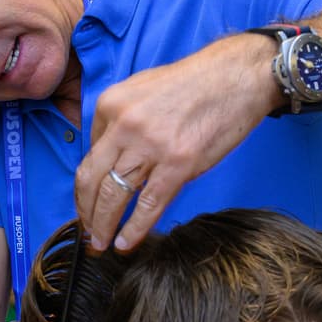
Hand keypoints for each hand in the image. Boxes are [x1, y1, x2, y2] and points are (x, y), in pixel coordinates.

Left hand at [74, 33, 278, 251]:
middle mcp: (124, 125)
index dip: (86, 186)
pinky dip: (133, 229)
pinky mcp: (178, 164)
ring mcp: (150, 146)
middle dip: (85, 212)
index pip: (89, 154)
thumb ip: (121, 121)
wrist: (236, 77)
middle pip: (91, 179)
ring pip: (113, 195)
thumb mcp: (141, 90)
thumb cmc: (193, 84)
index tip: (89, 202)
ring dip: (102, 225)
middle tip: (86, 231)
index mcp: (110, 105)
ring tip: (100, 244)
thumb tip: (111, 159)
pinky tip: (125, 244)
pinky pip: (148, 205)